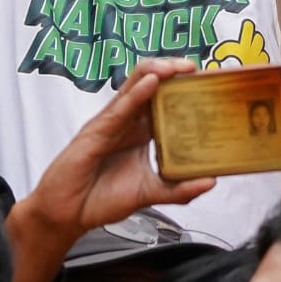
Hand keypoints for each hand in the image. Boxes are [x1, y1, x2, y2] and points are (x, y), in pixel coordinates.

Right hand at [19, 58, 214, 241]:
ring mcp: (112, 122)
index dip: (184, 88)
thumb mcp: (149, 193)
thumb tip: (212, 180)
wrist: (68, 215)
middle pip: (152, 85)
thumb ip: (179, 189)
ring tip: (179, 66)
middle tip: (199, 69)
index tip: (208, 83)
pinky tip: (152, 82)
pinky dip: (137, 92)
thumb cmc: (101, 199)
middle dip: (174, 72)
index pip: (165, 100)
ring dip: (158, 71)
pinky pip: (121, 106)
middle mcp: (128, 121)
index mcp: (140, 132)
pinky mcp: (97, 130)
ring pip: (135, 86)